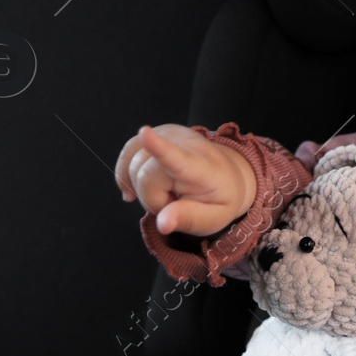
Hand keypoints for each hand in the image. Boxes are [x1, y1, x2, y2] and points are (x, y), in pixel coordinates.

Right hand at [114, 124, 256, 236]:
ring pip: (132, 166)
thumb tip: (162, 224)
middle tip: (175, 202)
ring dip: (143, 188)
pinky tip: (139, 185)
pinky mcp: (157, 131)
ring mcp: (169, 133)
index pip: (177, 157)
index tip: (145, 133)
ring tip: (167, 191)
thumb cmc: (218, 200)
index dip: (158, 147)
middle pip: (143, 176)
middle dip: (152, 199)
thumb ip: (188, 220)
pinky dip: (129, 174)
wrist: (227, 176)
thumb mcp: (212, 219)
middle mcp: (184, 143)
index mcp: (201, 168)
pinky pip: (128, 155)